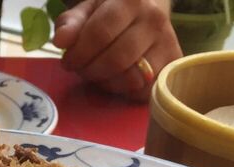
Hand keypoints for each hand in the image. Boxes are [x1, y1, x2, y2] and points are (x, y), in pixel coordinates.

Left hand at [53, 0, 180, 99]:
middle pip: (115, 60)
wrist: (151, 7)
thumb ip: (72, 22)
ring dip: (106, 82)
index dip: (78, 53)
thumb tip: (61, 41)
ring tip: (97, 73)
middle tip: (81, 69)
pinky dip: (125, 90)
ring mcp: (168, 43)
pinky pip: (143, 90)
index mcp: (131, 0)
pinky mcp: (172, 65)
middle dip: (90, 70)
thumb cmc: (115, 10)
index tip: (68, 61)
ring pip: (131, 78)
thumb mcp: (90, 8)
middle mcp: (154, 21)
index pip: (100, 34)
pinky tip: (116, 78)